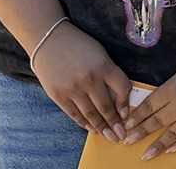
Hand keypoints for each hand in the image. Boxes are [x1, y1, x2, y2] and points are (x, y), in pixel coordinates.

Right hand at [30, 21, 133, 142]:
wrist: (49, 38)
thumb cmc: (78, 45)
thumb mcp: (100, 53)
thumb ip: (109, 73)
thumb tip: (117, 99)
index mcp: (104, 65)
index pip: (122, 89)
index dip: (125, 104)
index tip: (126, 115)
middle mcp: (89, 78)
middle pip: (106, 107)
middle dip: (115, 124)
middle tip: (120, 135)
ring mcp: (73, 88)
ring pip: (91, 115)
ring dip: (101, 128)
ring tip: (109, 136)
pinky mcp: (58, 95)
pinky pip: (75, 115)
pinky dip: (84, 124)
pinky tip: (92, 128)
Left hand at [123, 48, 175, 158]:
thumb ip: (170, 89)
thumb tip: (157, 103)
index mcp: (172, 89)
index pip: (149, 106)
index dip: (137, 117)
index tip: (127, 125)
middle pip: (155, 122)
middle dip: (139, 133)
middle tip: (127, 141)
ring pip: (170, 135)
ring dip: (156, 146)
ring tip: (145, 155)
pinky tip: (170, 150)